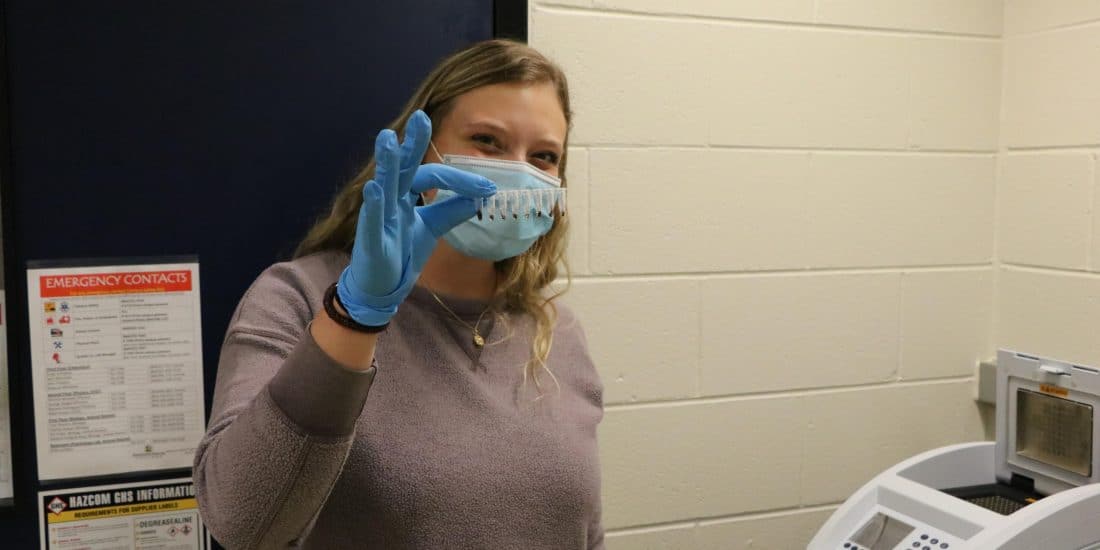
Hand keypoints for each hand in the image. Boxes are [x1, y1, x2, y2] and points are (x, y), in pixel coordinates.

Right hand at [337, 110, 495, 325]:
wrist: (383, 286)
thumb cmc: (402, 251)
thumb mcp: (433, 227)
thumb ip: (452, 210)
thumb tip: (480, 197)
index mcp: (406, 194)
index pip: (433, 175)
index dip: (461, 179)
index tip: (489, 186)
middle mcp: (391, 199)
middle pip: (404, 166)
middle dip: (412, 142)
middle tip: (422, 117)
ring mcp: (378, 216)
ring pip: (384, 184)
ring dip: (387, 163)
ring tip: (389, 139)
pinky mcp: (370, 237)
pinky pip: (372, 218)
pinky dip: (374, 203)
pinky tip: (375, 188)